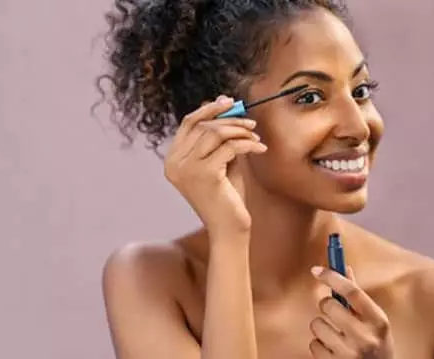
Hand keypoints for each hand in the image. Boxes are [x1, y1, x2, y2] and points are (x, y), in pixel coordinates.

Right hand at [164, 95, 266, 237]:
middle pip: (203, 125)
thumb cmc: (226, 197)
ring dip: (240, 130)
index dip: (209, 109)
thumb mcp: (220, 162)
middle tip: (251, 123)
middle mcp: (175, 163)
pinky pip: (230, 147)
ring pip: (216, 132)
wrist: (229, 228)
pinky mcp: (205, 174)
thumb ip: (220, 138)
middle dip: (230, 120)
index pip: (188, 123)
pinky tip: (260, 148)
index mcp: (173, 160)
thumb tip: (227, 107)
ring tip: (256, 137)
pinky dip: (248, 144)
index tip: (229, 102)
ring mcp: (187, 168)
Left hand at [309, 266, 394, 358]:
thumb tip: (343, 268)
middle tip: (333, 311)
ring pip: (317, 324)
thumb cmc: (376, 346)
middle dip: (327, 305)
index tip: (316, 270)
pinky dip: (319, 345)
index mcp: (378, 322)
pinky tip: (332, 350)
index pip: (352, 291)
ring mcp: (349, 354)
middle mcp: (365, 338)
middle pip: (330, 305)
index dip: (332, 277)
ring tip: (335, 335)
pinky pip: (313, 344)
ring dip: (322, 327)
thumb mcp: (375, 322)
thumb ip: (358, 297)